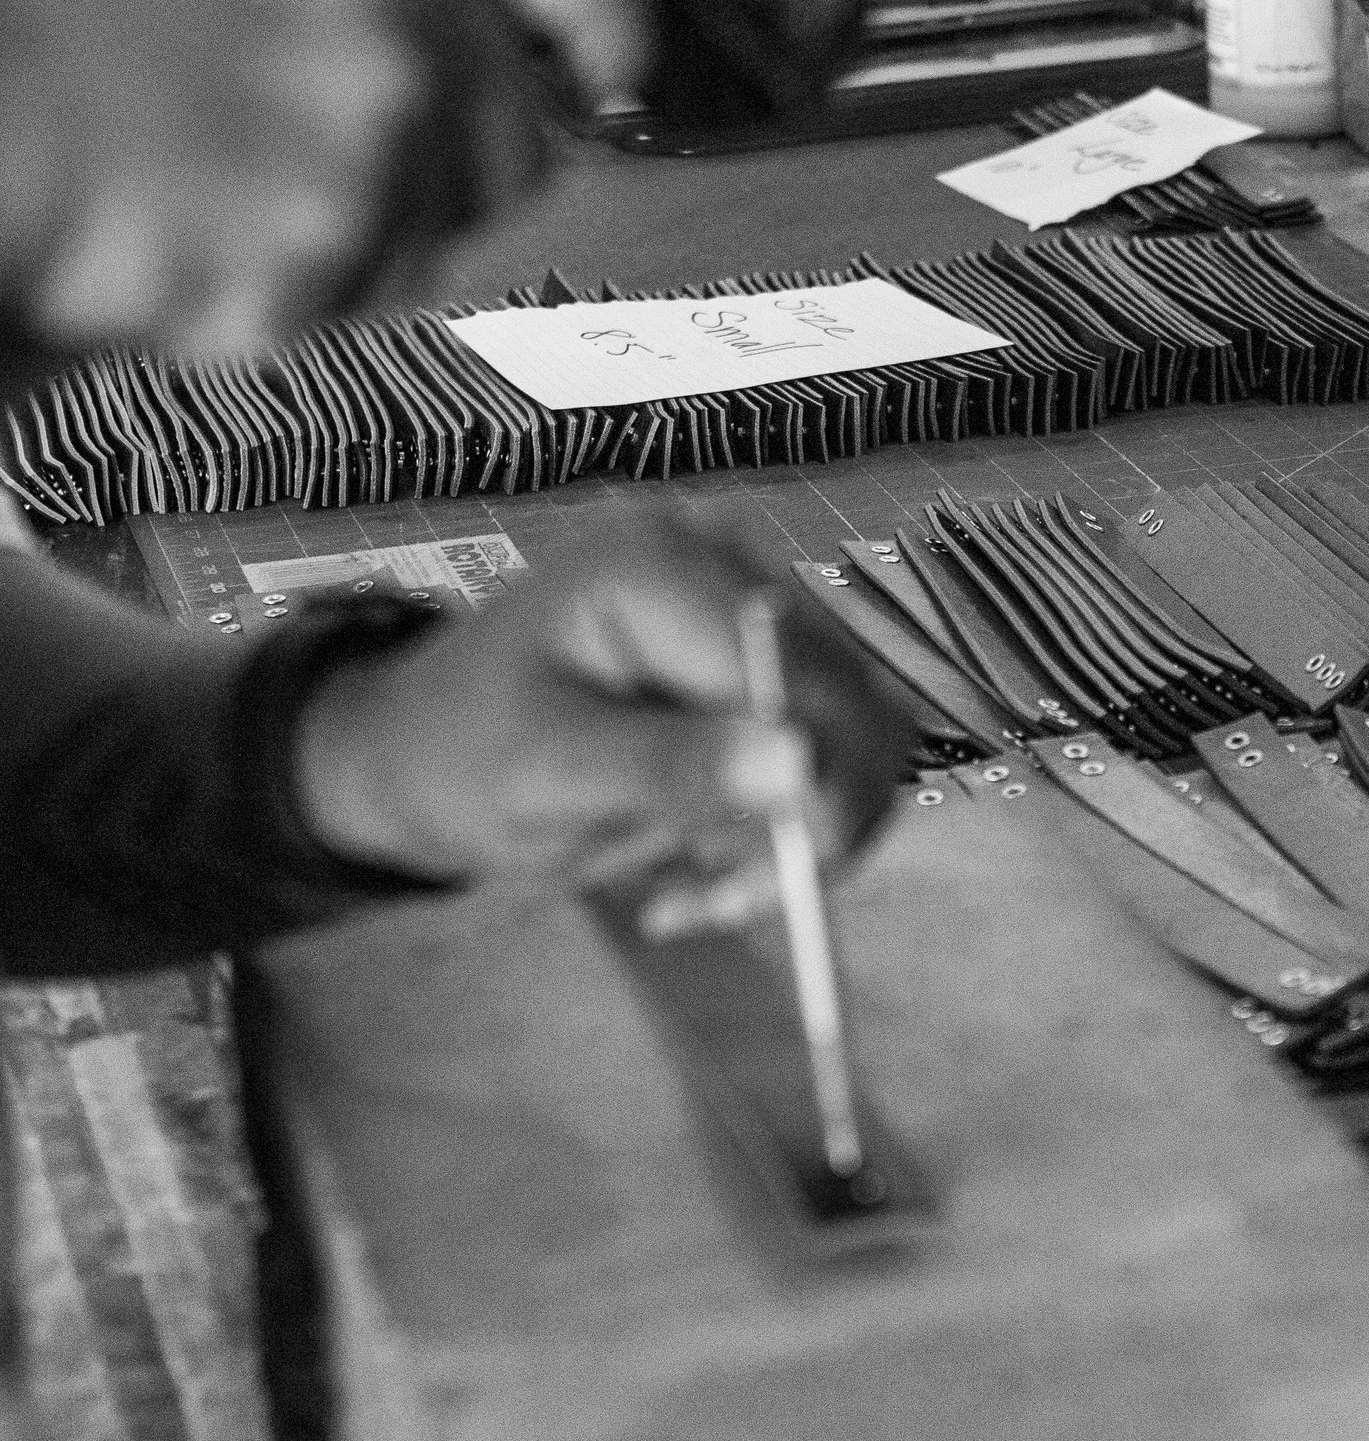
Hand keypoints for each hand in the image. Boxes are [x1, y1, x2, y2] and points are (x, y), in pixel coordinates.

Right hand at [0, 0, 646, 382]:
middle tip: (284, 165)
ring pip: (436, 239)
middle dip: (435, 180)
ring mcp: (369, 116)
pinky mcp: (321, 235)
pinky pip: (346, 308)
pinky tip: (172, 244)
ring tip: (200, 190)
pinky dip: (263, 305)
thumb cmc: (48, 15)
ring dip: (342, 247)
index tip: (605, 83)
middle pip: (521, 143)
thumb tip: (505, 29)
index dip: (612, 34)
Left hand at [291, 505, 911, 884]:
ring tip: (699, 883)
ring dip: (798, 831)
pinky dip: (784, 820)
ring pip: (860, 734)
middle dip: (808, 819)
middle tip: (722, 900)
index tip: (780, 886)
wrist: (415, 752)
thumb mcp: (546, 776)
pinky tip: (707, 851)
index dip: (825, 783)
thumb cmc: (455, 757)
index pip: (807, 674)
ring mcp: (754, 602)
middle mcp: (728, 561)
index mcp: (663, 564)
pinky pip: (830, 747)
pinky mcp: (769, 654)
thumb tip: (803, 765)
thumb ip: (673, 767)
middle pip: (853, 700)